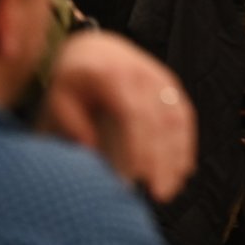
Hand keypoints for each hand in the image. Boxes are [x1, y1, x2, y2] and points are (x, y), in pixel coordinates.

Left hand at [40, 29, 195, 203]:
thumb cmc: (72, 80)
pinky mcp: (170, 86)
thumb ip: (69, 119)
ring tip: (169, 191)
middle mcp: (143, 73)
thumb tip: (88, 147)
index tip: (135, 179)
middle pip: (160, 119)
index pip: (133, 113)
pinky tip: (182, 171)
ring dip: (177, 157)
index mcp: (114, 74)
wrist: (93, 49)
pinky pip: (184, 116)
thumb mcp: (59, 94)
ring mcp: (160, 78)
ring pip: (177, 119)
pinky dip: (185, 144)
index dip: (138, 147)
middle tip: (159, 195)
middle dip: (163, 160)